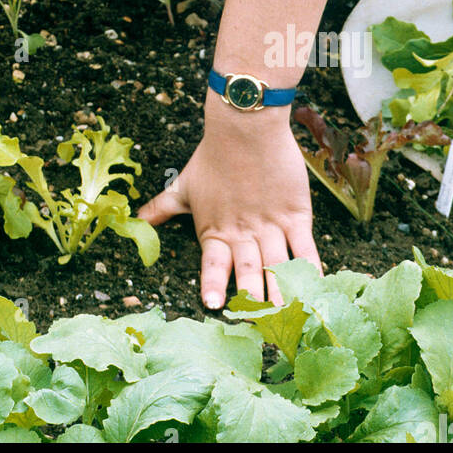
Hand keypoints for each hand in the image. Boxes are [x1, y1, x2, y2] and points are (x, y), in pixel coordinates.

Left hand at [137, 100, 321, 308]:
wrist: (246, 126)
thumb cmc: (213, 156)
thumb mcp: (184, 185)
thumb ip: (163, 208)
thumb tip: (136, 219)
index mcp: (215, 229)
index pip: (213, 264)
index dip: (213, 284)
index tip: (212, 305)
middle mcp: (243, 232)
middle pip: (250, 272)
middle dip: (253, 300)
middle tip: (258, 325)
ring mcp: (271, 225)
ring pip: (278, 266)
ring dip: (282, 292)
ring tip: (285, 315)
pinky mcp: (296, 214)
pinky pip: (305, 248)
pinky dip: (310, 269)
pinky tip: (315, 288)